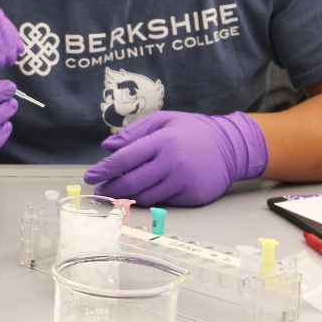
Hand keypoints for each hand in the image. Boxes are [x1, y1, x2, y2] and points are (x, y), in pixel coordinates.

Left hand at [83, 111, 268, 206]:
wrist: (231, 147)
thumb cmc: (193, 131)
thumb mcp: (164, 120)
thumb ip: (134, 132)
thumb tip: (107, 146)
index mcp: (162, 141)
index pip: (125, 159)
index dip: (104, 169)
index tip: (89, 176)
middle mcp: (172, 163)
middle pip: (132, 182)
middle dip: (111, 188)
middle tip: (99, 190)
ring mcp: (183, 182)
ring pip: (145, 196)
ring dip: (126, 197)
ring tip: (115, 193)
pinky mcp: (193, 196)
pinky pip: (163, 202)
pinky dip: (148, 199)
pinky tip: (139, 195)